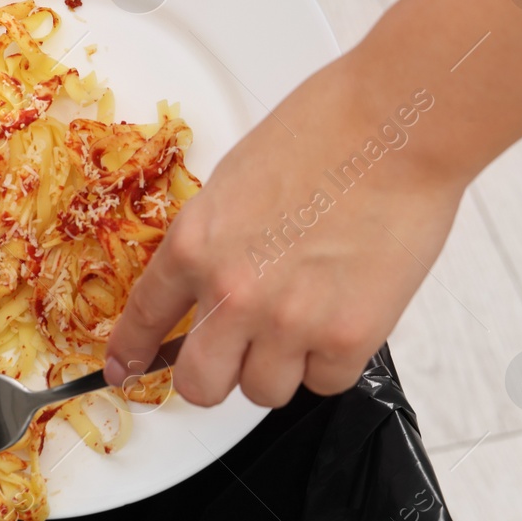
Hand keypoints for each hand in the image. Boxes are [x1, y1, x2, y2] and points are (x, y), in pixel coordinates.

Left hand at [103, 57, 466, 405]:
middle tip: (235, 356)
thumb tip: (210, 288)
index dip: (133, 352)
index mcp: (195, 245)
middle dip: (214, 376)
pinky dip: (333, 361)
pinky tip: (344, 316)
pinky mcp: (348, 337)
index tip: (126, 369)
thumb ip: (216, 242)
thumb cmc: (325, 134)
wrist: (394, 127)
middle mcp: (232, 292)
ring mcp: (289, 321)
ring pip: (264, 393)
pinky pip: (326, 382)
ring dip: (280, 367)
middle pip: (200, 385)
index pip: (146, 318)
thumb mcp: (235, 182)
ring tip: (305, 322)